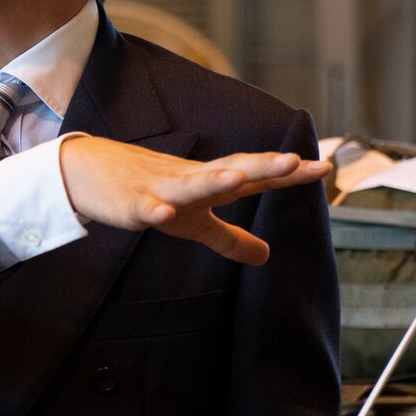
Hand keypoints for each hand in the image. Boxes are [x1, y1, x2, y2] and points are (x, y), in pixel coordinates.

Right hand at [57, 137, 330, 264]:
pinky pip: (145, 207)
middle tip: (293, 161)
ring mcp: (162, 189)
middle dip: (261, 166)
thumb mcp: (194, 221)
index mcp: (209, 183)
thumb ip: (230, 237)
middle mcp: (191, 180)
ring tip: (237, 178)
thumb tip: (267, 255)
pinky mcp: (133, 203)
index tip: (325, 167)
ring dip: (213, 180)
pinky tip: (162, 214)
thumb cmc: (148, 193)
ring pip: (191, 184)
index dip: (288, 173)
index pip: (254, 176)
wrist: (90, 174)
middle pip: (231, 170)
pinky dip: (154, 210)